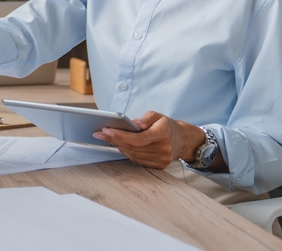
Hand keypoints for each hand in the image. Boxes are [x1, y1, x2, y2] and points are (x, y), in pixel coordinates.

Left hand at [92, 111, 206, 169]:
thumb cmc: (166, 125)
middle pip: (133, 147)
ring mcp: (161, 160)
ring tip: (107, 138)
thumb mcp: (158, 115)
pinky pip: (137, 160)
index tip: (106, 130)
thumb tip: (133, 123)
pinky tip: (119, 145)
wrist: (182, 140)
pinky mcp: (158, 166)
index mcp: (163, 133)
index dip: (120, 135)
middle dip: (114, 140)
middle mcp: (163, 149)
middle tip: (99, 133)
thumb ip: (145, 118)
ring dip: (118, 146)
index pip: (138, 138)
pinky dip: (127, 152)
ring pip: (133, 155)